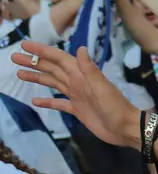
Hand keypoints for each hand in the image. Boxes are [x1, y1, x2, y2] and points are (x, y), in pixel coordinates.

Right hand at [12, 42, 141, 149]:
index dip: (42, 51)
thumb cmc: (116, 108)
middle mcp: (78, 83)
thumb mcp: (102, 88)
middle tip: (14, 57)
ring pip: (53, 83)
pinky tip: (35, 101)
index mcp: (82, 76)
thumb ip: (90, 70)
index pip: (59, 59)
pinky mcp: (78, 110)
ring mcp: (78, 96)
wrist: (126, 129)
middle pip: (52, 69)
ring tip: (20, 73)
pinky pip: (59, 103)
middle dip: (34, 62)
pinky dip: (47, 102)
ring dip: (37, 77)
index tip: (24, 45)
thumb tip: (81, 48)